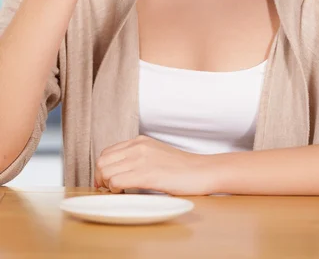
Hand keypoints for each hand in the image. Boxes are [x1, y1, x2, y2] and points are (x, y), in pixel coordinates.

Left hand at [94, 135, 213, 195]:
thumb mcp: (156, 153)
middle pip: (102, 162)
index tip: (105, 182)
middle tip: (109, 190)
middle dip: (100, 178)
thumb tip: (118, 171)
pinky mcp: (147, 174)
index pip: (107, 152)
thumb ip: (137, 156)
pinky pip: (117, 182)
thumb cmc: (181, 167)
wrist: (201, 170)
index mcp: (139, 141)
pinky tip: (125, 194)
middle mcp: (138, 146)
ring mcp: (142, 159)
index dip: (102, 169)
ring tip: (119, 192)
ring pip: (106, 172)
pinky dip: (115, 191)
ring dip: (107, 186)